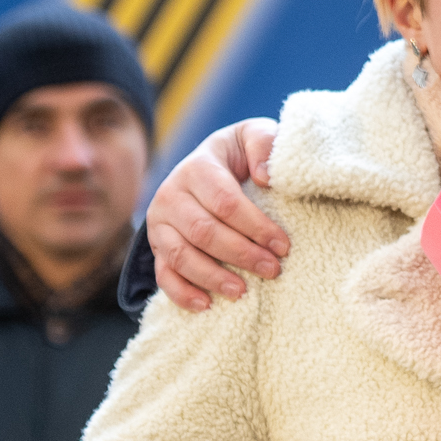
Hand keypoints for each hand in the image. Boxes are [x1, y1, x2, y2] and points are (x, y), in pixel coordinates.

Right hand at [150, 118, 285, 310]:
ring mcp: (160, 223)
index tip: (283, 246)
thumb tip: (265, 176)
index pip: (226, 203)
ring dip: (212, 277)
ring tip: (243, 291)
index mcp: (197, 168)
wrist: (207, 164)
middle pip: (204, 232)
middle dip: (241, 254)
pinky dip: (181, 293)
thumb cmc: (239, 154)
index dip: (255, 226)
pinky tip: (206, 305)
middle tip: (273, 270)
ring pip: (181, 255)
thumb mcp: (254, 135)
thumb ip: (264, 143)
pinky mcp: (156, 246)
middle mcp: (171, 195)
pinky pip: (163, 273)